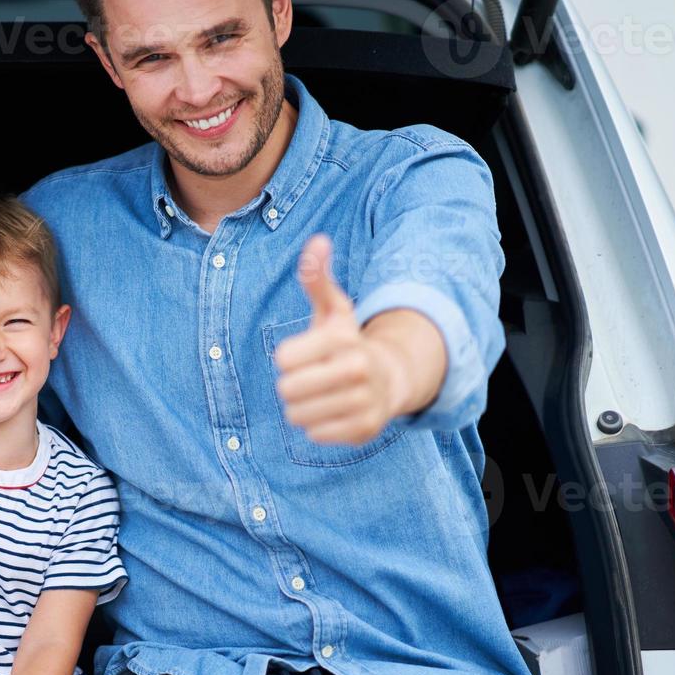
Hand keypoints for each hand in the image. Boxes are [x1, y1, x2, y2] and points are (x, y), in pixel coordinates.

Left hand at [273, 235, 407, 445]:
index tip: (307, 353)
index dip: (289, 357)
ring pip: (297, 415)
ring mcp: (364, 403)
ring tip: (322, 393)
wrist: (390, 377)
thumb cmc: (348, 341)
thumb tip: (317, 241)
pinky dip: (317, 425)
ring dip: (302, 406)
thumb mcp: (333, 308)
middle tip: (312, 376)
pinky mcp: (364, 431)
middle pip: (287, 389)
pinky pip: (314, 434)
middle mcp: (358, 371)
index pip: (284, 359)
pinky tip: (334, 410)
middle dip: (292, 383)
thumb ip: (317, 278)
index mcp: (343, 340)